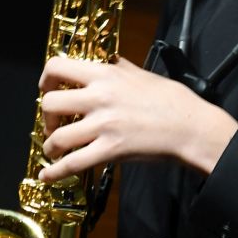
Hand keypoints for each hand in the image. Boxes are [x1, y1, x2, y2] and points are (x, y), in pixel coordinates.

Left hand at [38, 56, 237, 182]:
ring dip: (50, 146)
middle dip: (46, 117)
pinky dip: (55, 172)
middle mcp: (99, 97)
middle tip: (54, 125)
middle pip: (50, 103)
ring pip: (57, 137)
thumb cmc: (173, 100)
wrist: (191, 126)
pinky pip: (73, 164)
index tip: (47, 90)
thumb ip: (120, 68)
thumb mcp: (142, 74)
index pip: (58, 66)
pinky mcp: (110, 150)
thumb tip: (109, 62)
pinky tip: (48, 176)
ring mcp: (103, 125)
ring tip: (54, 150)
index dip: (45, 80)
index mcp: (106, 74)